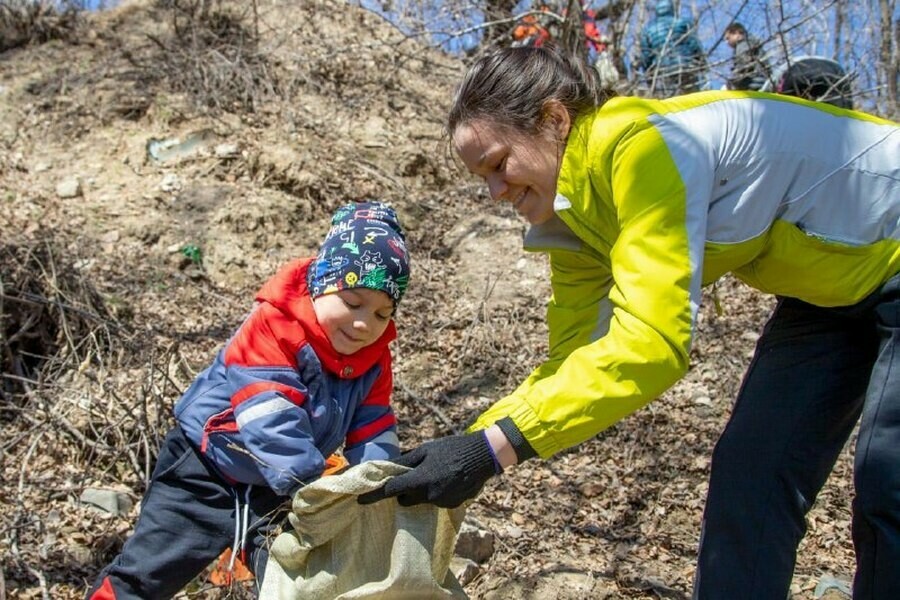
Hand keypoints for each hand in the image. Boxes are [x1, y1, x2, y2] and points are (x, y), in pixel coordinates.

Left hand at [358, 431, 500, 507]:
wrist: (483, 456)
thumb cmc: (452, 448)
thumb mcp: (426, 450)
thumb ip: (404, 461)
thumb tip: (385, 467)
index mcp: (421, 479)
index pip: (391, 490)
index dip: (374, 495)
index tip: (360, 500)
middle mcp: (430, 495)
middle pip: (405, 499)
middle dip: (403, 491)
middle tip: (410, 476)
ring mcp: (442, 502)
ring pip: (421, 500)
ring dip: (421, 491)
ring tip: (434, 473)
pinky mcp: (452, 505)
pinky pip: (436, 501)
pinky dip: (436, 493)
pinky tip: (446, 480)